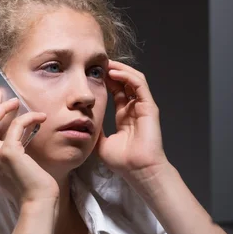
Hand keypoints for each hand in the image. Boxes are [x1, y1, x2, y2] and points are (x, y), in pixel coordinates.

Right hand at [0, 86, 59, 207]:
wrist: (38, 203)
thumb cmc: (32, 188)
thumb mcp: (17, 167)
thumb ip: (11, 152)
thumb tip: (17, 131)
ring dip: (3, 107)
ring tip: (15, 99)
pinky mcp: (8, 154)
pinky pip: (16, 126)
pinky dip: (28, 118)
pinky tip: (40, 116)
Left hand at [95, 60, 167, 179]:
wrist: (138, 170)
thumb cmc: (123, 161)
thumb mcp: (101, 142)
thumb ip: (95, 130)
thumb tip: (82, 121)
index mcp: (125, 116)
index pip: (116, 91)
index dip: (105, 81)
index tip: (91, 74)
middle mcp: (134, 109)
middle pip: (124, 82)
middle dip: (111, 71)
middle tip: (96, 63)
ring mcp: (143, 107)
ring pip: (133, 80)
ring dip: (119, 69)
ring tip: (105, 63)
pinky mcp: (149, 107)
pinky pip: (139, 85)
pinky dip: (127, 75)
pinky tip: (114, 72)